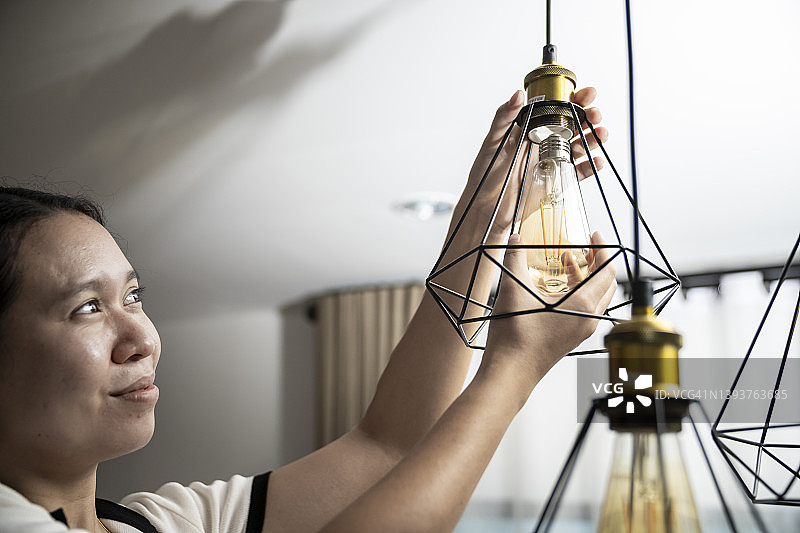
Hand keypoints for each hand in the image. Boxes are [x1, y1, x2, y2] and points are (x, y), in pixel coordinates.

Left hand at [450, 87, 608, 239]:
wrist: (487, 209)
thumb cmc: (485, 174)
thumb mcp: (492, 143)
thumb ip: (504, 118)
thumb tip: (518, 95)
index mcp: (531, 128)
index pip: (557, 108)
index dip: (574, 99)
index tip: (586, 94)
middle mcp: (544, 142)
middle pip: (574, 124)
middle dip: (589, 117)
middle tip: (595, 114)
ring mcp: (552, 160)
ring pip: (580, 146)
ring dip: (594, 138)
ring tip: (601, 134)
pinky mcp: (557, 180)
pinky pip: (579, 171)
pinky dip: (591, 166)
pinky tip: (597, 161)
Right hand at [482, 231, 617, 388]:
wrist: (510, 372)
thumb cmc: (515, 338)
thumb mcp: (513, 290)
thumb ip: (515, 258)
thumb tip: (515, 239)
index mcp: (582, 304)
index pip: (607, 270)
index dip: (603, 248)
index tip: (594, 235)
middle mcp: (588, 318)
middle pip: (606, 283)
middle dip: (598, 261)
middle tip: (585, 246)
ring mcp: (581, 329)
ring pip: (596, 296)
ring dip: (586, 276)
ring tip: (567, 261)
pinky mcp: (571, 336)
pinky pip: (585, 308)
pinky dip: (578, 291)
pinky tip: (556, 286)